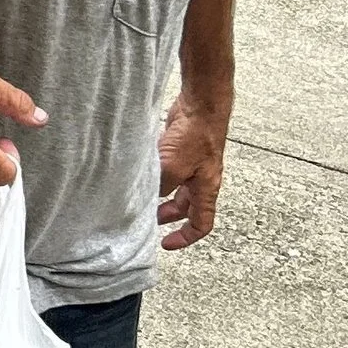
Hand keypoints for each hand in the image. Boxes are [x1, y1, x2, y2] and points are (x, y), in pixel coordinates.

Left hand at [156, 93, 229, 248]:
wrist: (202, 104)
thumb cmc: (198, 135)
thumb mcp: (173, 169)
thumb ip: (159, 186)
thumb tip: (145, 196)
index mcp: (206, 189)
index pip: (202, 224)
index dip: (185, 237)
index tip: (166, 243)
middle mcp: (202, 178)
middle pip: (186, 207)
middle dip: (167, 216)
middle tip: (148, 220)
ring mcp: (192, 163)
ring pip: (176, 187)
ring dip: (159, 195)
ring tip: (141, 198)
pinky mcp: (182, 148)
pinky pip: (168, 168)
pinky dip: (156, 174)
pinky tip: (142, 172)